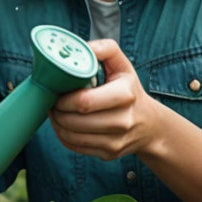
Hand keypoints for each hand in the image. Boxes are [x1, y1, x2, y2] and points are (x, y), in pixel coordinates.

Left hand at [49, 39, 162, 160]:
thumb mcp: (122, 65)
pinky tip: (62, 125)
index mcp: (126, 94)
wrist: (149, 124)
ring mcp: (116, 141)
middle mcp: (123, 121)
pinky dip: (63, 136)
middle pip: (75, 121)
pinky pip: (76, 147)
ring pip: (73, 136)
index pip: (85, 102)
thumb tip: (82, 48)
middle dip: (57, 111)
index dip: (64, 98)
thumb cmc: (129, 89)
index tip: (57, 92)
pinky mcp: (109, 153)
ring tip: (55, 112)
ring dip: (57, 124)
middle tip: (51, 102)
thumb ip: (105, 49)